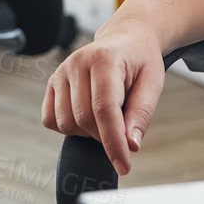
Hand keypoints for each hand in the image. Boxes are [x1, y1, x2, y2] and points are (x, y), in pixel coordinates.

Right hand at [41, 26, 165, 175]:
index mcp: (104, 58)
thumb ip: (141, 114)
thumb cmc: (140, 61)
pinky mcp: (52, 82)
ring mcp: (61, 71)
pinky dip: (69, 127)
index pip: (104, 109)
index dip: (113, 142)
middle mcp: (77, 62)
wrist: (127, 38)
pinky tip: (87, 116)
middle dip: (105, 136)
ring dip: (88, 132)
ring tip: (106, 116)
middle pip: (84, 119)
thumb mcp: (153, 83)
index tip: (124, 166)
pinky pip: (50, 120)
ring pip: (66, 123)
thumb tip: (130, 145)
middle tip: (123, 128)